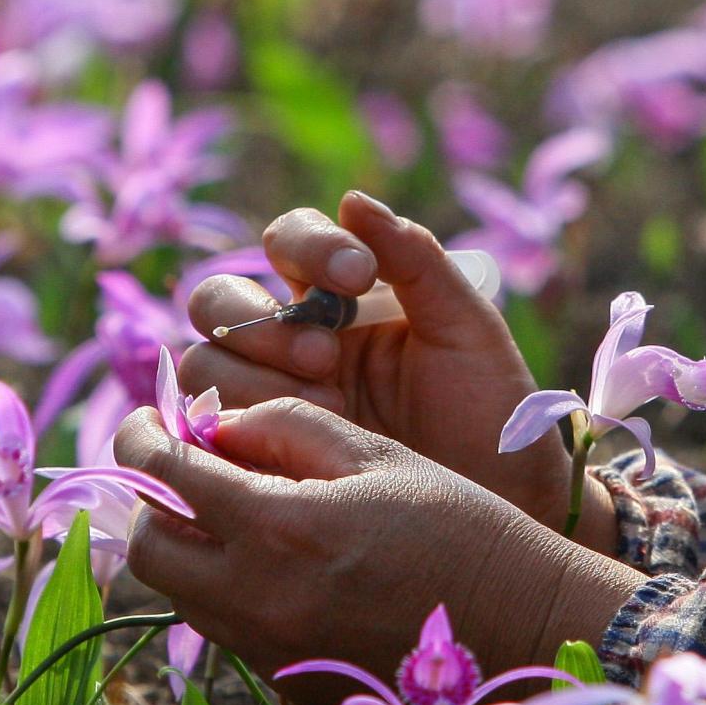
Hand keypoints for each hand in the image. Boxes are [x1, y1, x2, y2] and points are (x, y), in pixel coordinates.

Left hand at [114, 399, 641, 704]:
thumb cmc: (460, 523)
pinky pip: (224, 627)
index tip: (151, 417)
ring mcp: (269, 650)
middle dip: (155, 500)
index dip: (144, 435)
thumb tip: (216, 427)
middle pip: (148, 548)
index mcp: (277, 527)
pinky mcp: (288, 682)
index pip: (165, 474)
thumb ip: (285, 430)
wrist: (523, 623)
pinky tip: (278, 561)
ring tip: (234, 512)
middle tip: (187, 467)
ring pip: (180, 593)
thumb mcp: (375, 453)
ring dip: (188, 546)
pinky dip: (226, 587)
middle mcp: (257, 598)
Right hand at [178, 191, 573, 529]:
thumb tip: (352, 199)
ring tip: (329, 406)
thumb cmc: (489, 411)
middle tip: (327, 355)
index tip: (358, 274)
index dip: (308, 247)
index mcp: (337, 296)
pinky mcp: (255, 458)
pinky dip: (237, 427)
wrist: (501, 505)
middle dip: (263, 322)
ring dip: (255, 377)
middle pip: (219, 300)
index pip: (287, 241)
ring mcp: (267, 401)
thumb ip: (416, 258)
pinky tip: (293, 444)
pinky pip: (206, 431)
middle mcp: (290, 341)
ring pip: (205, 362)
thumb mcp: (465, 327)